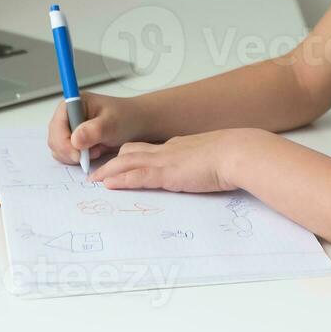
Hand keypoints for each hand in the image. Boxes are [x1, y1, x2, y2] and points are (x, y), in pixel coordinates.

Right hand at [47, 91, 150, 165]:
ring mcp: (69, 129)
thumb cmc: (126, 118)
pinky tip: (95, 152)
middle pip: (55, 139)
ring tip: (97, 150)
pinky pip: (67, 156)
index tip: (78, 155)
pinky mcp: (74, 142)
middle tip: (90, 155)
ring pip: (59, 150)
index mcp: (73, 104)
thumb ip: (94, 130)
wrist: (137, 125)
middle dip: (70, 151)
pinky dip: (79, 159)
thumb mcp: (112, 123)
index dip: (64, 142)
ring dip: (75, 156)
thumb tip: (74, 140)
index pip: (57, 125)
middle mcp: (68, 116)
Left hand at [86, 129, 262, 193]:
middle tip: (97, 171)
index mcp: (178, 146)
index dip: (130, 155)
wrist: (237, 152)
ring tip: (93, 179)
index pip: (148, 149)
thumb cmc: (233, 156)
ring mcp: (165, 160)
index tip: (120, 161)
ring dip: (108, 171)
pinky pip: (136, 176)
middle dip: (112, 162)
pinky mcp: (167, 174)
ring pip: (127, 162)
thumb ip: (204, 162)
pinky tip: (108, 185)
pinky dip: (120, 179)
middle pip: (131, 152)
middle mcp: (167, 150)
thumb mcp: (214, 158)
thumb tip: (207, 169)